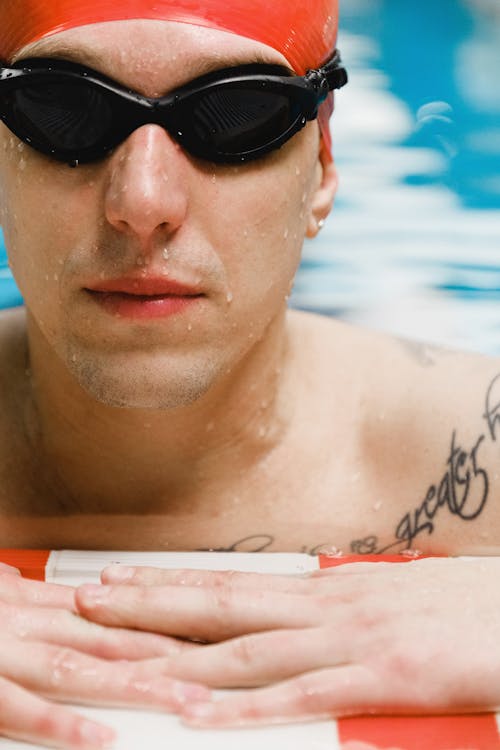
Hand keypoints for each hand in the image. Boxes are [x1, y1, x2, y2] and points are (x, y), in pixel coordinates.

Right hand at [0, 563, 208, 748]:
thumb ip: (27, 595)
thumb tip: (53, 587)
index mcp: (29, 599)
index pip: (107, 612)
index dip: (157, 622)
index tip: (202, 630)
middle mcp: (24, 619)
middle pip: (108, 636)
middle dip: (167, 652)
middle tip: (218, 665)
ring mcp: (3, 651)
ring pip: (79, 667)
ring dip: (138, 684)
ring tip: (187, 699)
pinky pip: (20, 707)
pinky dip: (61, 723)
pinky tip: (102, 738)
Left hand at [75, 557, 499, 727]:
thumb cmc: (457, 608)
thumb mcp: (388, 600)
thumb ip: (338, 610)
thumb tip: (299, 609)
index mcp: (325, 593)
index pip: (228, 585)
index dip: (168, 584)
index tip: (117, 581)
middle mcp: (325, 609)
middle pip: (220, 607)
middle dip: (149, 607)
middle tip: (88, 603)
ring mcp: (352, 641)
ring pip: (246, 652)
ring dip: (178, 659)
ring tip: (117, 661)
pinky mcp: (386, 678)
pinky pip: (304, 696)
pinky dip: (247, 708)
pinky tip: (202, 717)